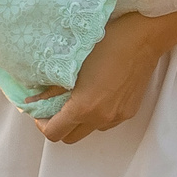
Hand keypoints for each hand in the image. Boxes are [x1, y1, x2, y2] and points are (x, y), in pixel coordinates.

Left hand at [35, 11, 170, 142]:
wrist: (143, 38)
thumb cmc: (107, 44)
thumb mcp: (73, 64)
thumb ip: (52, 88)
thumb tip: (33, 101)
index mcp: (83, 107)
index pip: (54, 133)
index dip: (42, 124)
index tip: (40, 110)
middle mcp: (101, 118)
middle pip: (69, 138)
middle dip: (58, 126)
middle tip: (54, 106)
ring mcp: (117, 118)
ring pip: (89, 131)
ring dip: (79, 122)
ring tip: (77, 98)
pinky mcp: (129, 113)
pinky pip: (106, 123)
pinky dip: (96, 116)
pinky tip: (97, 95)